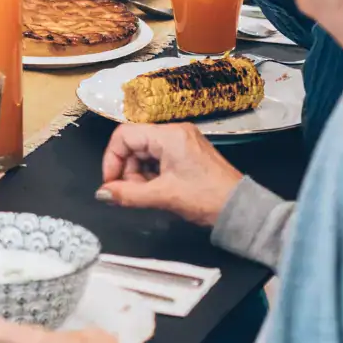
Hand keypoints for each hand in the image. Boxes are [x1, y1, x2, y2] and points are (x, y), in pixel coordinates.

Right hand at [97, 122, 243, 226]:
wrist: (240, 209)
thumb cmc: (208, 198)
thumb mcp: (163, 196)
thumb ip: (128, 194)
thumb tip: (102, 193)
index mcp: (169, 135)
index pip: (124, 135)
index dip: (112, 159)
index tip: (111, 183)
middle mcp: (174, 133)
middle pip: (133, 144)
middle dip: (127, 170)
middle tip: (132, 193)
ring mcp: (181, 142)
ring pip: (144, 153)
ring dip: (139, 175)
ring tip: (148, 194)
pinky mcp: (186, 154)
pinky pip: (158, 159)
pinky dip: (151, 175)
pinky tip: (158, 191)